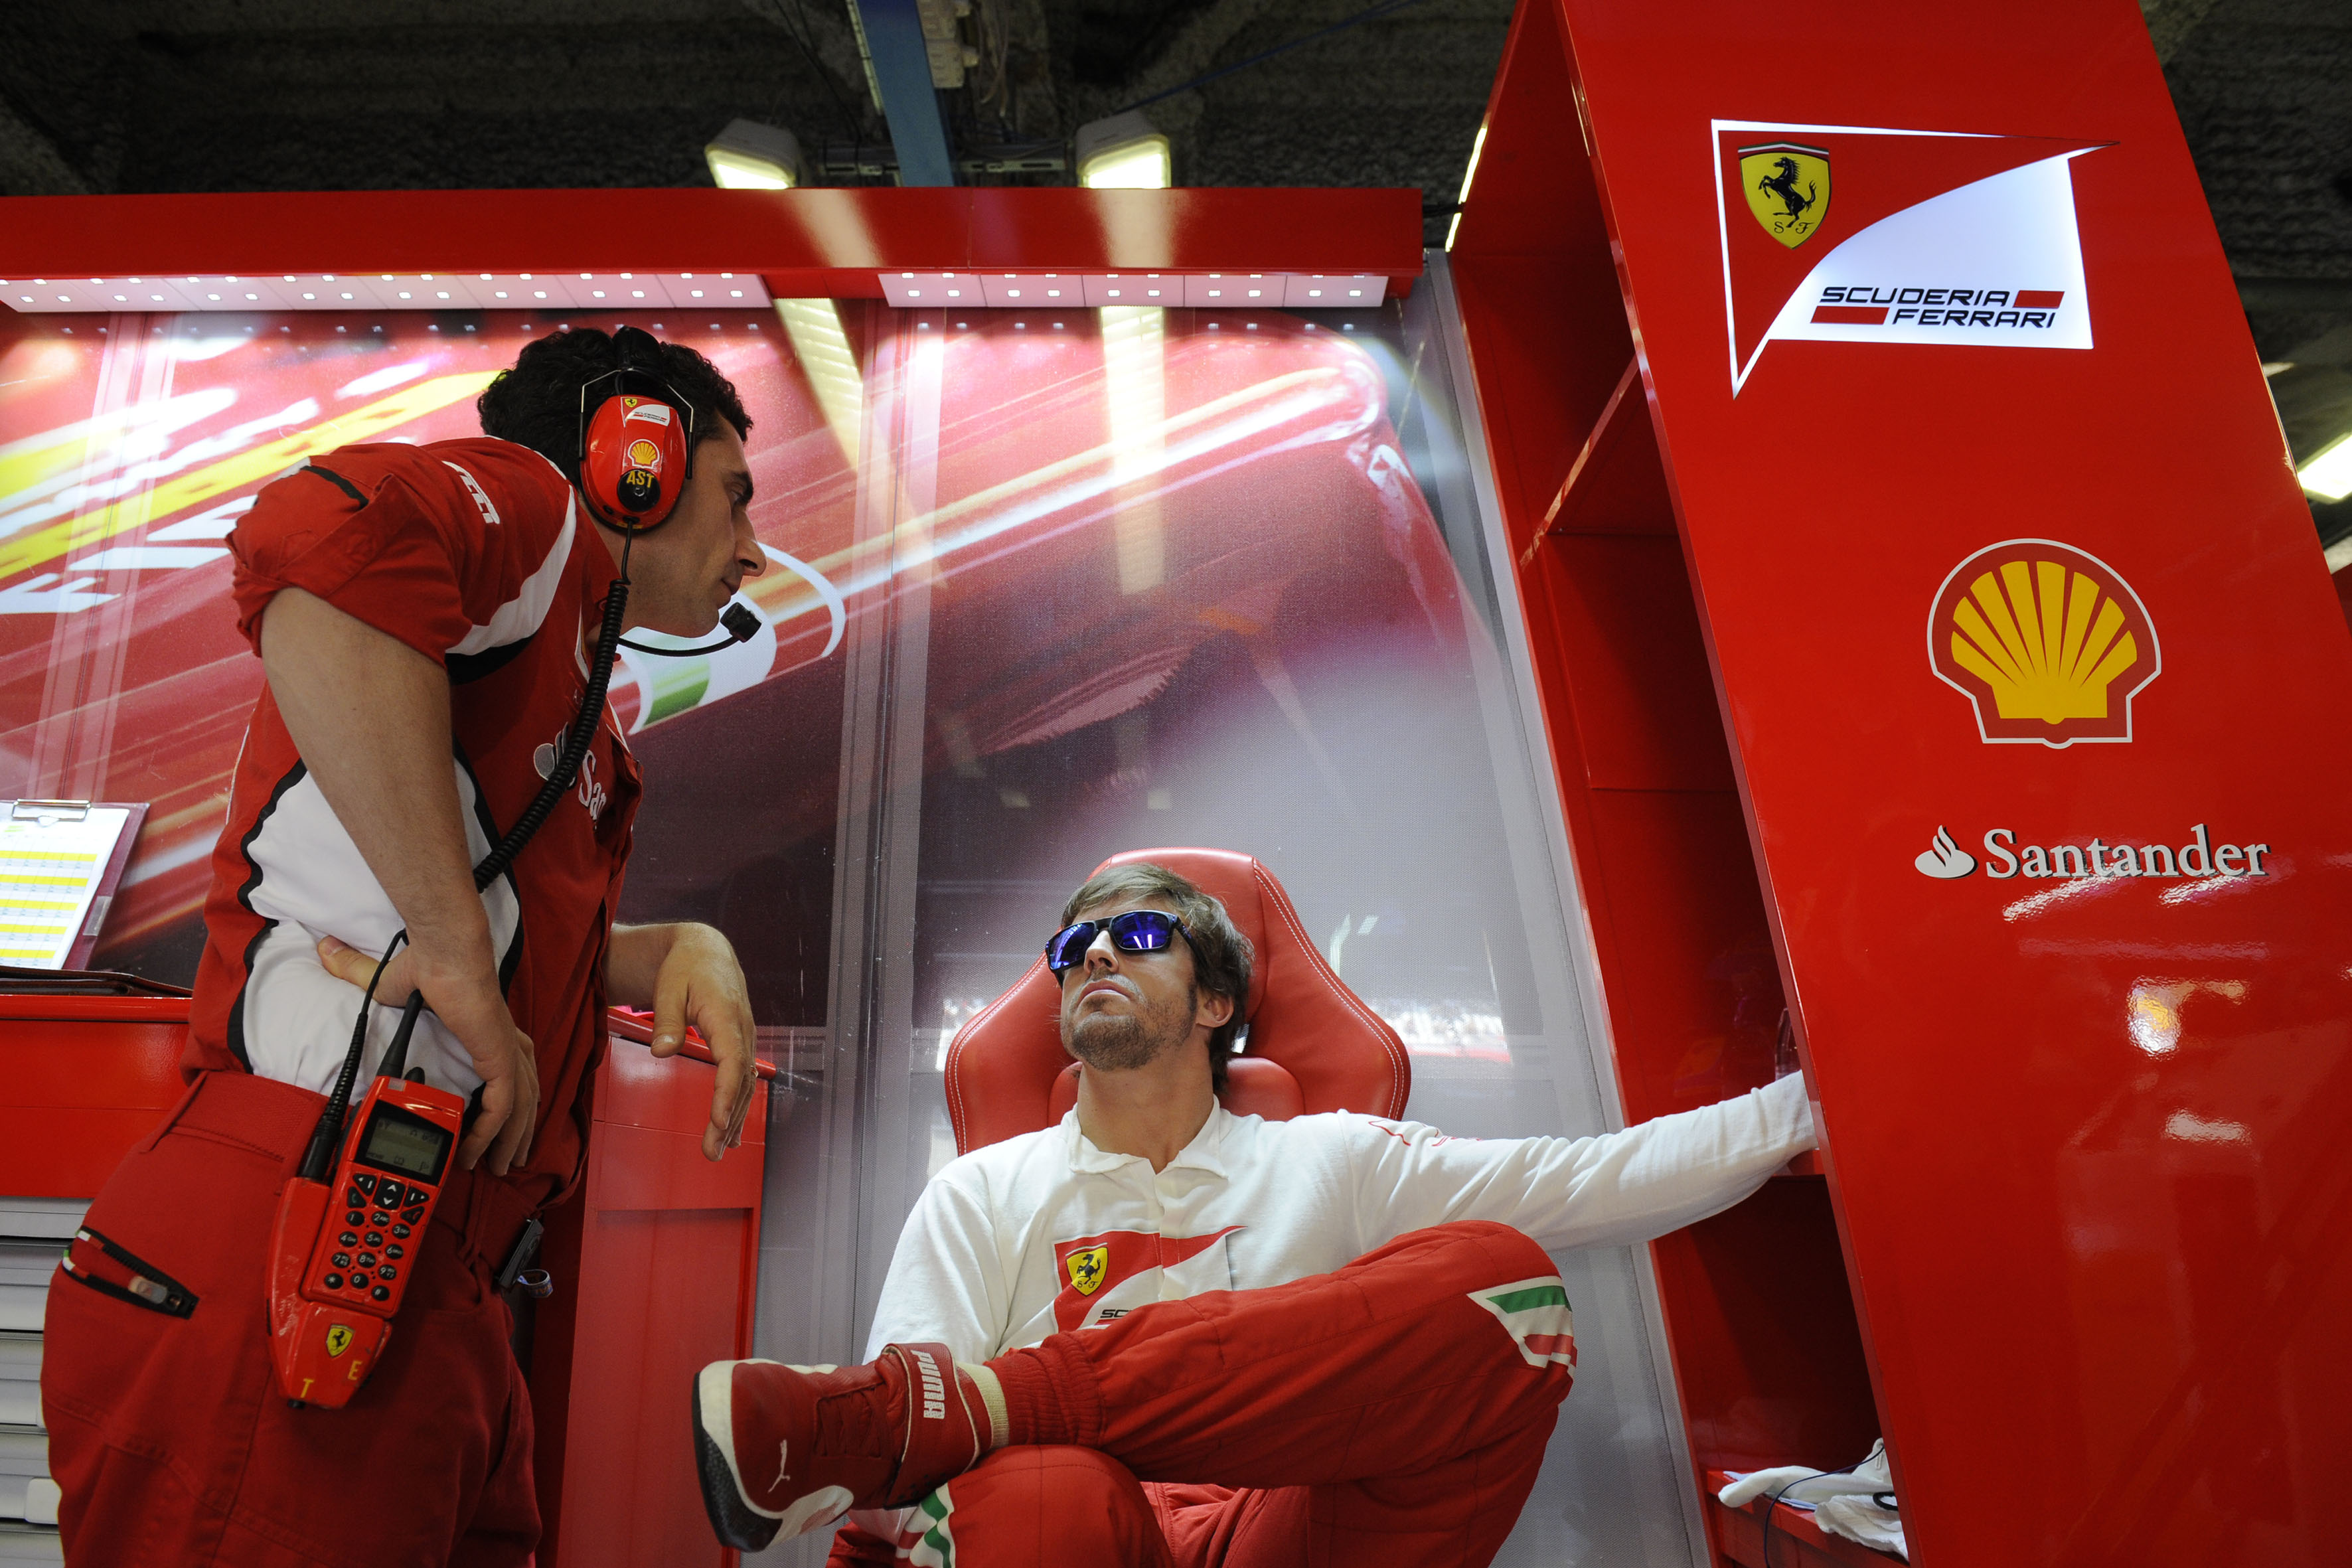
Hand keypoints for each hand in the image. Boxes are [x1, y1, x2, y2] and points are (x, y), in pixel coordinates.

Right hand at [317, 935, 539, 1174]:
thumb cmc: (424, 965)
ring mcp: (506, 1052)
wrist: (441, 953)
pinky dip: (491, 1133)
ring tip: (498, 1167)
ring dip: (510, 1141)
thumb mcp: (388, 984)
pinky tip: (474, 1151)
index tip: (496, 1126)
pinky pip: (502, 1108)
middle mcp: (505, 1043)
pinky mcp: (500, 1059)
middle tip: (509, 1159)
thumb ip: (359, 974)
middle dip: (520, 1131)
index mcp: (490, 1030)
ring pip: (520, 1108)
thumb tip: (326, 951)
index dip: (508, 1100)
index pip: (512, 1070)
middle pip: (526, 1095)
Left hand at [646, 924, 758, 1160]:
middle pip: (741, 1081)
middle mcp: (743, 1030)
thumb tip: (663, 1052)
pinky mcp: (740, 1043)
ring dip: (733, 1118)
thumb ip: (667, 1020)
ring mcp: (745, 1038)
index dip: (726, 1094)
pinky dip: (736, 1105)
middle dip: (728, 1119)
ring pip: (745, 1084)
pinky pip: (742, 1078)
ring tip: (718, 1150)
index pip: (732, 1061)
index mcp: (727, 1015)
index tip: (716, 1122)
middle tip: (711, 1153)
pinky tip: (727, 1129)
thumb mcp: (668, 987)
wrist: (706, 950)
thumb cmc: (685, 967)